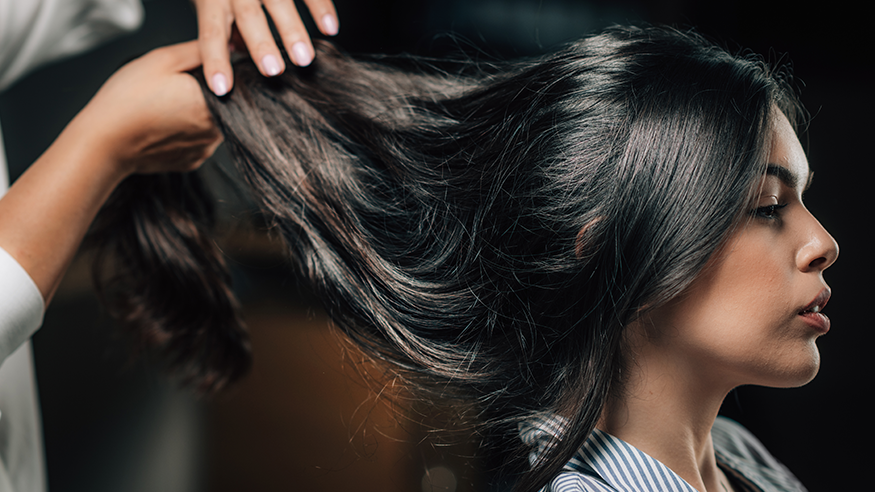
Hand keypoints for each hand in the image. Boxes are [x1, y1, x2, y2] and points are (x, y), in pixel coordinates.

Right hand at [69, 41, 221, 177]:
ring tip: (163, 108)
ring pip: (208, 122)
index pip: (228, 82)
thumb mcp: (163, 59)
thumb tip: (225, 48)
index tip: (184, 76)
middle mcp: (217, 130)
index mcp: (215, 102)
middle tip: (168, 91)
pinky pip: (196, 140)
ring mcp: (205, 149)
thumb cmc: (128, 100)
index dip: (208, 74)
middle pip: (220, 103)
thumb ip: (200, 51)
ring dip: (192, 114)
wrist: (104, 143)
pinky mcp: (193, 161)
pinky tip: (162, 125)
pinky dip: (183, 132)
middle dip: (199, 94)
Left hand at [194, 0, 338, 95]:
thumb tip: (231, 53)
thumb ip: (223, 26)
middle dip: (261, 44)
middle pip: (247, 15)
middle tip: (273, 71)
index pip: (211, 32)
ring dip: (293, 31)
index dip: (215, 60)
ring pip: (278, 2)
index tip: (221, 89)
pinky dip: (321, 8)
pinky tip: (330, 29)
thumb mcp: (211, 1)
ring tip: (304, 59)